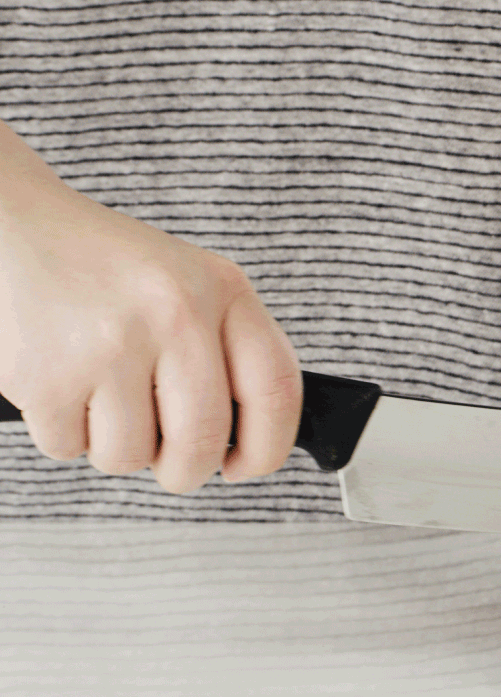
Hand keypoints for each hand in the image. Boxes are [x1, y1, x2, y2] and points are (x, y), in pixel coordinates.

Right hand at [0, 178, 302, 493]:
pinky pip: (69, 449)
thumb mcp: (188, 281)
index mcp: (223, 288)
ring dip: (116, 446)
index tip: (247, 465)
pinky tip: (63, 383)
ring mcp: (113, 346)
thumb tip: (249, 436)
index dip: (269, 446)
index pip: (277, 388)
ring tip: (102, 395)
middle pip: (203, 441)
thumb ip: (226, 347)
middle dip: (185, 469)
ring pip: (131, 456)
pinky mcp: (51, 377)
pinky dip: (65, 433)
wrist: (15, 227)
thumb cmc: (105, 264)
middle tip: (168, 459)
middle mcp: (176, 314)